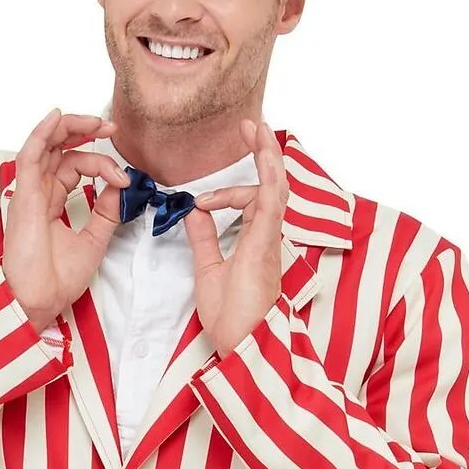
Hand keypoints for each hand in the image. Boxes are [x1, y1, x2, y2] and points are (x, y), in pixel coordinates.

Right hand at [2, 108, 130, 331]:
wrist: (40, 302)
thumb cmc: (57, 279)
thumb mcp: (94, 240)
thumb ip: (107, 213)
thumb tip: (122, 187)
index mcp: (52, 201)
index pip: (75, 166)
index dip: (102, 165)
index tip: (126, 179)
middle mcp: (39, 192)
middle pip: (59, 148)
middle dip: (84, 131)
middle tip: (111, 126)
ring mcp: (29, 193)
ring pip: (45, 146)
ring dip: (69, 127)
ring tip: (95, 120)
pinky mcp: (23, 197)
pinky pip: (29, 156)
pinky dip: (42, 134)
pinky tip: (58, 118)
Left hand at [183, 118, 288, 356]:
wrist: (242, 343)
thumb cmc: (232, 317)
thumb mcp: (208, 269)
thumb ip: (204, 239)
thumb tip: (193, 212)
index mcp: (255, 243)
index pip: (249, 203)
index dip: (224, 195)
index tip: (198, 203)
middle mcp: (267, 236)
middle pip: (269, 185)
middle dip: (261, 154)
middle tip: (249, 125)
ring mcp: (270, 237)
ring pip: (275, 186)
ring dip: (267, 154)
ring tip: (256, 127)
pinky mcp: (267, 241)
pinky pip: (272, 199)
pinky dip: (268, 172)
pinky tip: (264, 150)